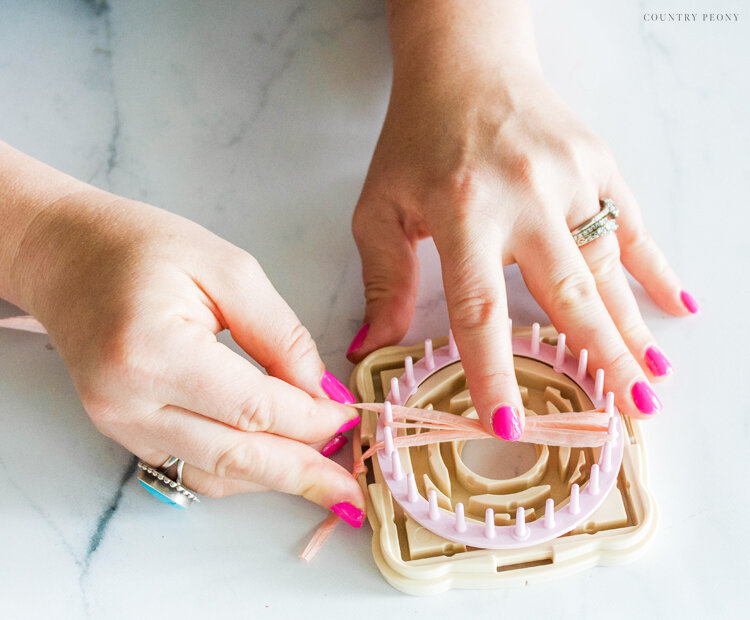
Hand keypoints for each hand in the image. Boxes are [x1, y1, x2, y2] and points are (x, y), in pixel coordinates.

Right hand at [20, 190, 364, 524]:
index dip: (310, 420)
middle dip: (302, 475)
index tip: (348, 417)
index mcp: (154, 352)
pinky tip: (276, 463)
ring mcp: (119, 424)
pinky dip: (240, 471)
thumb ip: (280, 334)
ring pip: (214, 474)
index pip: (254, 409)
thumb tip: (320, 392)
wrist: (70, 255)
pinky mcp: (122, 431)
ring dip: (274, 480)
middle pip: (236, 457)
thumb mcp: (229, 270)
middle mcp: (128, 402)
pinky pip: (191, 467)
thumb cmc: (145, 248)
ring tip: (324, 480)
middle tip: (352, 491)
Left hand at [347, 1, 695, 438]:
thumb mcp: (381, 209)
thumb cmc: (417, 140)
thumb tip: (372, 349)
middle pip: (566, 295)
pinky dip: (655, 269)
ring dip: (630, 328)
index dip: (495, 371)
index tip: (510, 423)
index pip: (480, 310)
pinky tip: (677, 307)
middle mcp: (525, 198)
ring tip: (650, 379)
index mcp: (463, 213)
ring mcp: (570, 179)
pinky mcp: (597, 165)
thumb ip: (382, 282)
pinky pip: (633, 225)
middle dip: (597, 359)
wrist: (466, 66)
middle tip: (625, 412)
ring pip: (606, 268)